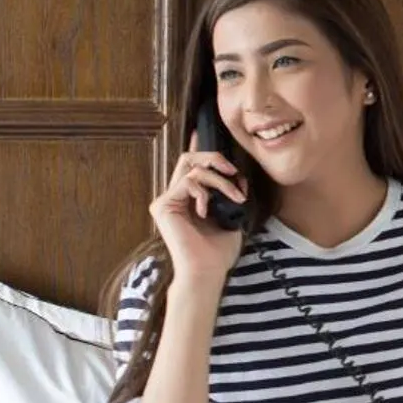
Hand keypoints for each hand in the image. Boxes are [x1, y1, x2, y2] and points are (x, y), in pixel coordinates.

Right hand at [149, 136, 246, 288]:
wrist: (207, 271)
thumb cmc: (218, 251)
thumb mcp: (232, 216)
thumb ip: (231, 194)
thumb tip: (239, 177)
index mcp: (188, 198)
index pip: (192, 166)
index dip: (198, 147)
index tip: (202, 131)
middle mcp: (174, 197)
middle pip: (188, 159)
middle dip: (213, 158)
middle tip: (232, 171)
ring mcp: (166, 201)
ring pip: (192, 169)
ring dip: (219, 180)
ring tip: (234, 197)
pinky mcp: (162, 206)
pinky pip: (187, 182)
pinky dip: (204, 192)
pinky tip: (207, 211)